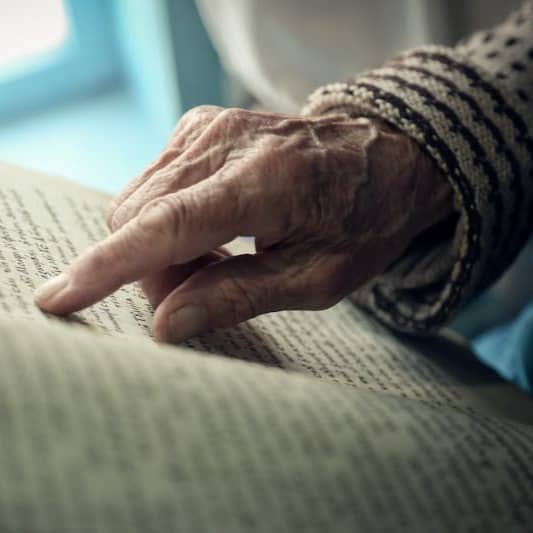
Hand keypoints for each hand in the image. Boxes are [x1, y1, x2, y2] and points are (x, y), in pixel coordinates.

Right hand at [34, 106, 452, 342]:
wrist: (384, 156)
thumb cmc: (364, 219)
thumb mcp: (318, 278)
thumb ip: (238, 296)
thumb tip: (167, 325)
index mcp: (265, 183)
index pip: (164, 228)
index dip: (106, 267)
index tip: (58, 299)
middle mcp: (226, 142)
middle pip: (141, 218)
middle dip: (152, 272)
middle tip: (201, 295)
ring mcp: (209, 127)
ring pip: (139, 202)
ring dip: (161, 248)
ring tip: (218, 262)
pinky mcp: (202, 127)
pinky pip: (155, 185)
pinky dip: (169, 222)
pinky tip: (213, 234)